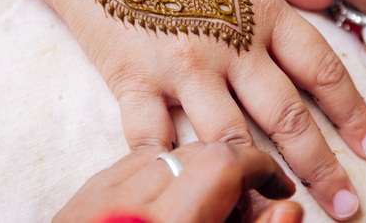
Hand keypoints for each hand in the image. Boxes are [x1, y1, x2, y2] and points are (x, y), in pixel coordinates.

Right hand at [40, 0, 365, 220]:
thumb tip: (326, 3)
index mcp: (259, 11)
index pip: (320, 69)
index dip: (351, 111)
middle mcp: (229, 45)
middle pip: (286, 116)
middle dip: (321, 165)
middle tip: (346, 203)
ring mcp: (181, 67)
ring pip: (229, 139)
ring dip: (256, 180)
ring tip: (279, 205)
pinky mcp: (134, 82)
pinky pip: (155, 139)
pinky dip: (173, 168)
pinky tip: (190, 192)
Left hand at [55, 142, 303, 222]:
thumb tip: (288, 209)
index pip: (222, 163)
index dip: (260, 168)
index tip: (277, 189)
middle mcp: (126, 206)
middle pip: (195, 153)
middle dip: (231, 174)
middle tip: (247, 212)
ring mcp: (95, 200)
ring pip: (163, 154)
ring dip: (194, 173)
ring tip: (206, 212)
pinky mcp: (77, 202)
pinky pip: (128, 167)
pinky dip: (157, 178)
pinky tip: (166, 208)